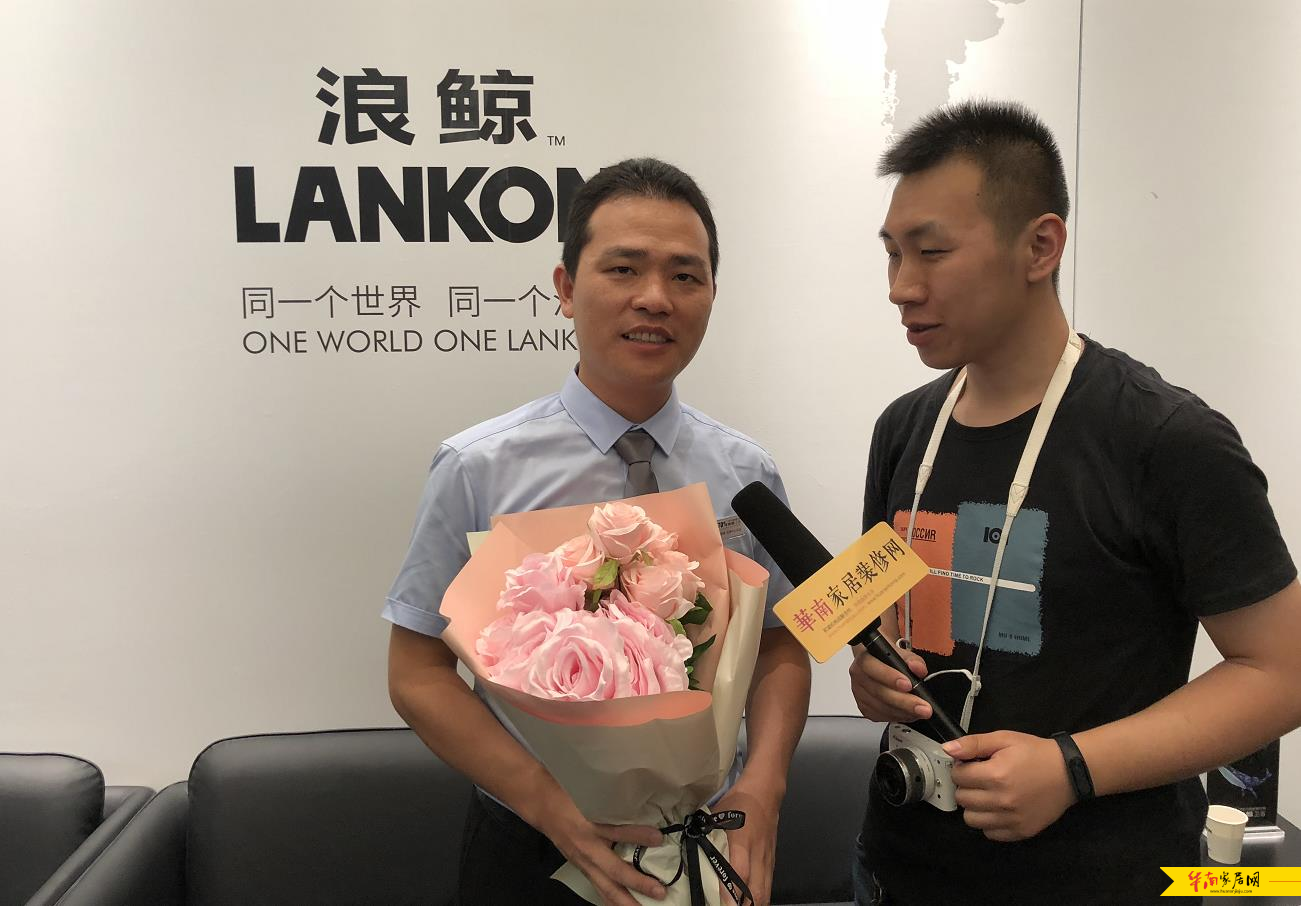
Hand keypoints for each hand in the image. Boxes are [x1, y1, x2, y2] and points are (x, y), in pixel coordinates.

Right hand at [533, 791, 667, 904]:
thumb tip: (642, 810)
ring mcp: (584, 864)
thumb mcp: (591, 799)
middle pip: (614, 873)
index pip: (617, 834)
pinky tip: (622, 905)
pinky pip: (599, 889)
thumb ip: (615, 808)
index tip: (659, 838)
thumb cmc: (568, 798)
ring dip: (625, 902)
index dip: (639, 836)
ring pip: (606, 889)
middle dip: (637, 885)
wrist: (542, 806)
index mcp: (589, 830)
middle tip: (660, 893)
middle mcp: (587, 852)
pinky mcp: (583, 869)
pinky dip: (611, 900)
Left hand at [711, 782, 780, 905]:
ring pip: (764, 892)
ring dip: (753, 905)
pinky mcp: (772, 862)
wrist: (765, 792)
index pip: (738, 871)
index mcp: (741, 841)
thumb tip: (688, 851)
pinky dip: (760, 899)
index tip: (722, 904)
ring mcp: (766, 859)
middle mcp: (756, 854)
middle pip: (755, 889)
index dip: (730, 891)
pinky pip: (768, 886)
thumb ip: (706, 836)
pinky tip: (751, 904)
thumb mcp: (716, 815)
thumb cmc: (737, 803)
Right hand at [848, 644, 930, 723]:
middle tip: (922, 707)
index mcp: (864, 659)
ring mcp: (860, 694)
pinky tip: (910, 714)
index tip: (908, 685)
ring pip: (881, 707)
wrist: (878, 665)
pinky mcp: (865, 708)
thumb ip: (912, 659)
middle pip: (879, 692)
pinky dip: (898, 716)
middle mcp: (858, 677)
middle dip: (904, 701)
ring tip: (920, 711)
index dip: (889, 677)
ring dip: (903, 711)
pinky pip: (881, 716)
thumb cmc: (888, 658)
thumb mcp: (901, 652)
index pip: (872, 667)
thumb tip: (918, 669)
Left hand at [943, 731, 1076, 841]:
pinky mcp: (1020, 832)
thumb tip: (948, 749)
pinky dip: (989, 822)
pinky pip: (990, 834)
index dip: (961, 768)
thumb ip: (973, 744)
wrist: (1069, 772)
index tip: (971, 765)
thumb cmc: (1035, 753)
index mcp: (996, 775)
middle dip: (966, 786)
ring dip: (974, 807)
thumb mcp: (1004, 739)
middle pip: (962, 799)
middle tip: (980, 779)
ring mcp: (1011, 819)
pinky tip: (998, 808)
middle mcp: (1001, 800)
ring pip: (971, 820)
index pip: (958, 776)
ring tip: (987, 794)